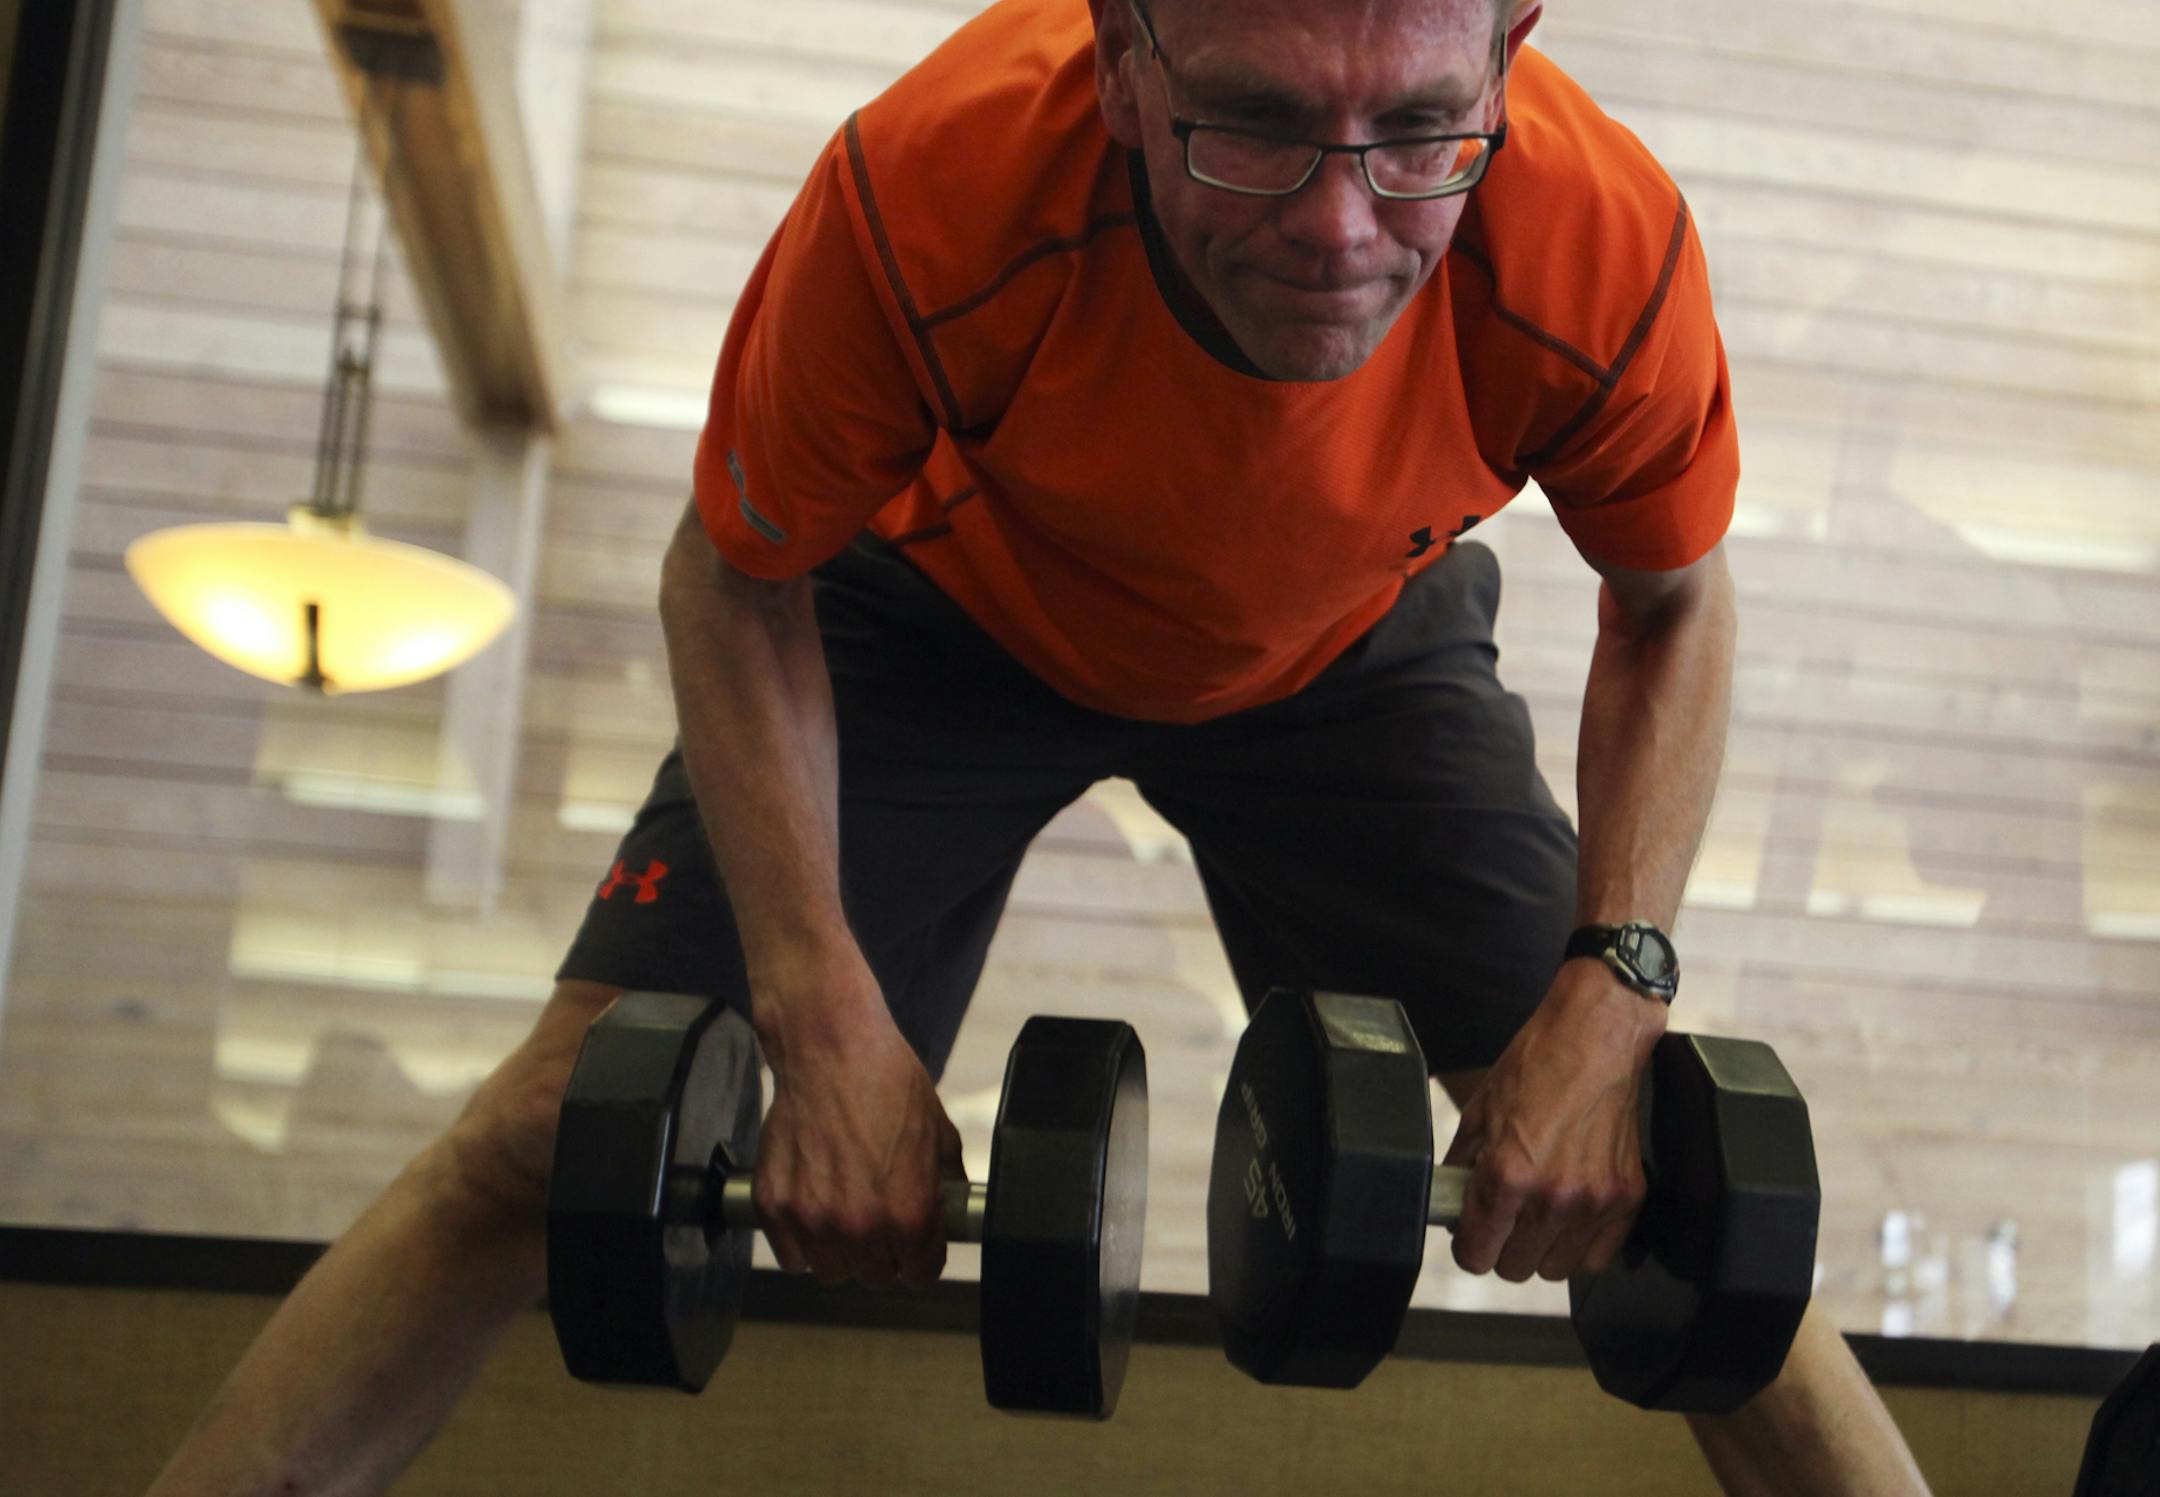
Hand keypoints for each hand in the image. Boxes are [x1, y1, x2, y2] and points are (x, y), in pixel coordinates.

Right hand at [751, 954, 963, 1291]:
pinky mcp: (773, 1206)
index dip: (922, 1259)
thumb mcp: (939, 1133)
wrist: (829, 1047)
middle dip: (884, 1256)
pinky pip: (791, 1256)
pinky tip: (814, 1212)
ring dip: (841, 1253)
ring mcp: (811, 1219)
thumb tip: (949, 1213)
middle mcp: (859, 1226)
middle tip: (880, 1225)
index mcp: (908, 1212)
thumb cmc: (887, 1081)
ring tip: (845, 1218)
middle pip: (875, 1278)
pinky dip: (802, 1242)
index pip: (919, 1275)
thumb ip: (945, 1185)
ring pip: (831, 1272)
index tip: (916, 1247)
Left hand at [1441, 960, 1664, 1282]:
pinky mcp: (1628, 1198)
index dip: (1468, 1247)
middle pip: (1515, 1268)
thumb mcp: (1481, 1110)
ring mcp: (1594, 1202)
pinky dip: (1581, 1244)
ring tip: (1539, 1214)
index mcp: (1507, 1175)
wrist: (1597, 1036)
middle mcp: (1552, 1198)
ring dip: (1542, 1249)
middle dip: (1502, 1247)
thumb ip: (1462, 1164)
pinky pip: (1598, 1256)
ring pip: (1556, 1269)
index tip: (1471, 1236)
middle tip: (1504, 1218)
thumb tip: (1449, 1200)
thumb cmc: (1536, 1065)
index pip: (1477, 1253)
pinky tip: (1571, 1215)